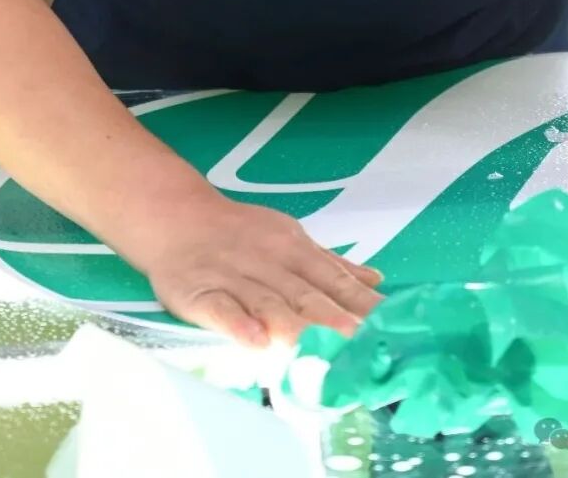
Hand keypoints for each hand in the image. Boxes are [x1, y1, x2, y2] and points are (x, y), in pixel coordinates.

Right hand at [133, 188, 383, 347]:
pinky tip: (256, 343)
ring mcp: (234, 277)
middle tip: (364, 345)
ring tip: (320, 350)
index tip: (389, 326)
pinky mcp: (200, 292)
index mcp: (293, 249)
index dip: (360, 303)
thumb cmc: (240, 233)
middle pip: (305, 294)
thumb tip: (375, 281)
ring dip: (294, 327)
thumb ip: (330, 264)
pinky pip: (221, 309)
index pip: (332, 278)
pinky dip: (239, 325)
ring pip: (267, 304)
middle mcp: (268, 262)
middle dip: (336, 319)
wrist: (177, 217)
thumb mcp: (290, 238)